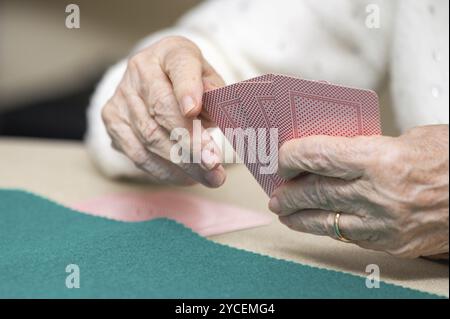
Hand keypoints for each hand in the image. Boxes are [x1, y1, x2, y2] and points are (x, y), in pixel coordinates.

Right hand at [101, 36, 225, 186]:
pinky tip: (188, 178)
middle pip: (163, 110)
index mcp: (170, 52)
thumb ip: (217, 96)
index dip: (186, 89)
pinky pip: (138, 153)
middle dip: (190, 142)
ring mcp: (122, 95)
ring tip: (210, 177)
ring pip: (151, 137)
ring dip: (183, 164)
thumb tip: (223, 114)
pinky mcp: (112, 120)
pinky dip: (165, 171)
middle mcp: (140, 69)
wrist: (156, 80)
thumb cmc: (190, 83)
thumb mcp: (210, 82)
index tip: (194, 109)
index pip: (180, 67)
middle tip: (213, 163)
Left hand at [269, 125, 448, 257]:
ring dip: (298, 215)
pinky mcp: (391, 242)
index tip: (281, 156)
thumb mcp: (408, 138)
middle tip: (275, 189)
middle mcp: (379, 194)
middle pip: (315, 191)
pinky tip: (313, 224)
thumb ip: (366, 146)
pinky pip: (346, 236)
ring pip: (324, 220)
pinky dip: (324, 228)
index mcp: (382, 159)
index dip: (291, 156)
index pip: (318, 156)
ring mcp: (384, 223)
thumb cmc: (449, 158)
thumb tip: (330, 154)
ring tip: (283, 210)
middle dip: (287, 191)